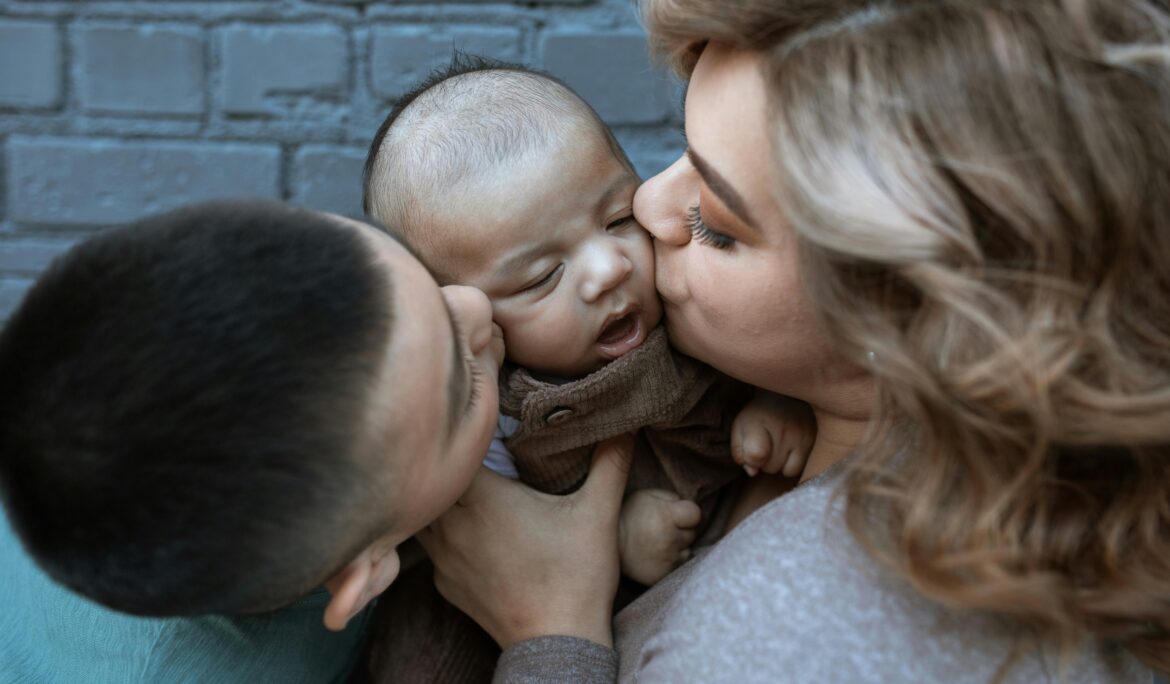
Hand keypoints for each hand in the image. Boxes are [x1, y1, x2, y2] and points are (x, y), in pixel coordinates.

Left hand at [417, 435, 634, 648]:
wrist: (558, 644)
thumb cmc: (576, 577)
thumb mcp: (598, 513)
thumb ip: (609, 463)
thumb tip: (625, 428)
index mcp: (483, 500)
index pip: (454, 454)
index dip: (465, 438)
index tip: (483, 430)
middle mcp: (453, 527)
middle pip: (435, 482)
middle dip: (453, 467)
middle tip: (477, 456)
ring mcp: (444, 560)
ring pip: (427, 516)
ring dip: (444, 501)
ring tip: (470, 491)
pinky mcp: (446, 585)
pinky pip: (434, 549)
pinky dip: (447, 536)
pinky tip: (472, 534)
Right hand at [619, 489, 700, 585]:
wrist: (599, 544)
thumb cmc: (626, 515)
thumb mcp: (645, 495)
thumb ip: (670, 497)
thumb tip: (686, 505)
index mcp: (666, 516)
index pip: (696, 514)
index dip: (688, 513)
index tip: (677, 514)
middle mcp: (669, 540)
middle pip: (692, 533)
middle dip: (681, 529)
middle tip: (661, 528)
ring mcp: (666, 560)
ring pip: (686, 552)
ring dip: (677, 547)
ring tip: (657, 543)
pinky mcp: (660, 576)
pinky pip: (676, 567)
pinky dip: (669, 562)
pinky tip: (655, 556)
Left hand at [731, 391, 815, 477]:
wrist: (788, 395)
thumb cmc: (759, 415)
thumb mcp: (740, 427)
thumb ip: (739, 452)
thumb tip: (752, 472)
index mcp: (760, 421)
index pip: (755, 454)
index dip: (750, 459)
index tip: (751, 449)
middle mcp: (784, 429)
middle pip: (771, 468)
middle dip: (766, 462)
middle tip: (767, 444)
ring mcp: (803, 436)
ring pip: (787, 471)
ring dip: (781, 465)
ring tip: (780, 448)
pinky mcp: (816, 442)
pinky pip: (802, 468)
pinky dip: (794, 463)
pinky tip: (791, 450)